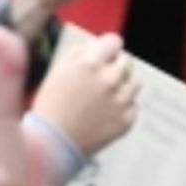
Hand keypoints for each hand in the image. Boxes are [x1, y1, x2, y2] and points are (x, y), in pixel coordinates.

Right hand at [32, 32, 138, 159]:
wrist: (51, 144)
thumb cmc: (51, 105)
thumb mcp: (58, 70)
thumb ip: (80, 51)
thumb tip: (97, 44)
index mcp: (91, 63)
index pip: (114, 41)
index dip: (106, 48)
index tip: (101, 56)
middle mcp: (110, 79)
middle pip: (127, 60)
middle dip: (114, 66)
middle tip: (99, 81)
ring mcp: (121, 100)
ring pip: (135, 82)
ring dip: (122, 86)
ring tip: (102, 98)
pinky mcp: (126, 119)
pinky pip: (132, 106)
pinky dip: (121, 108)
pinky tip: (102, 115)